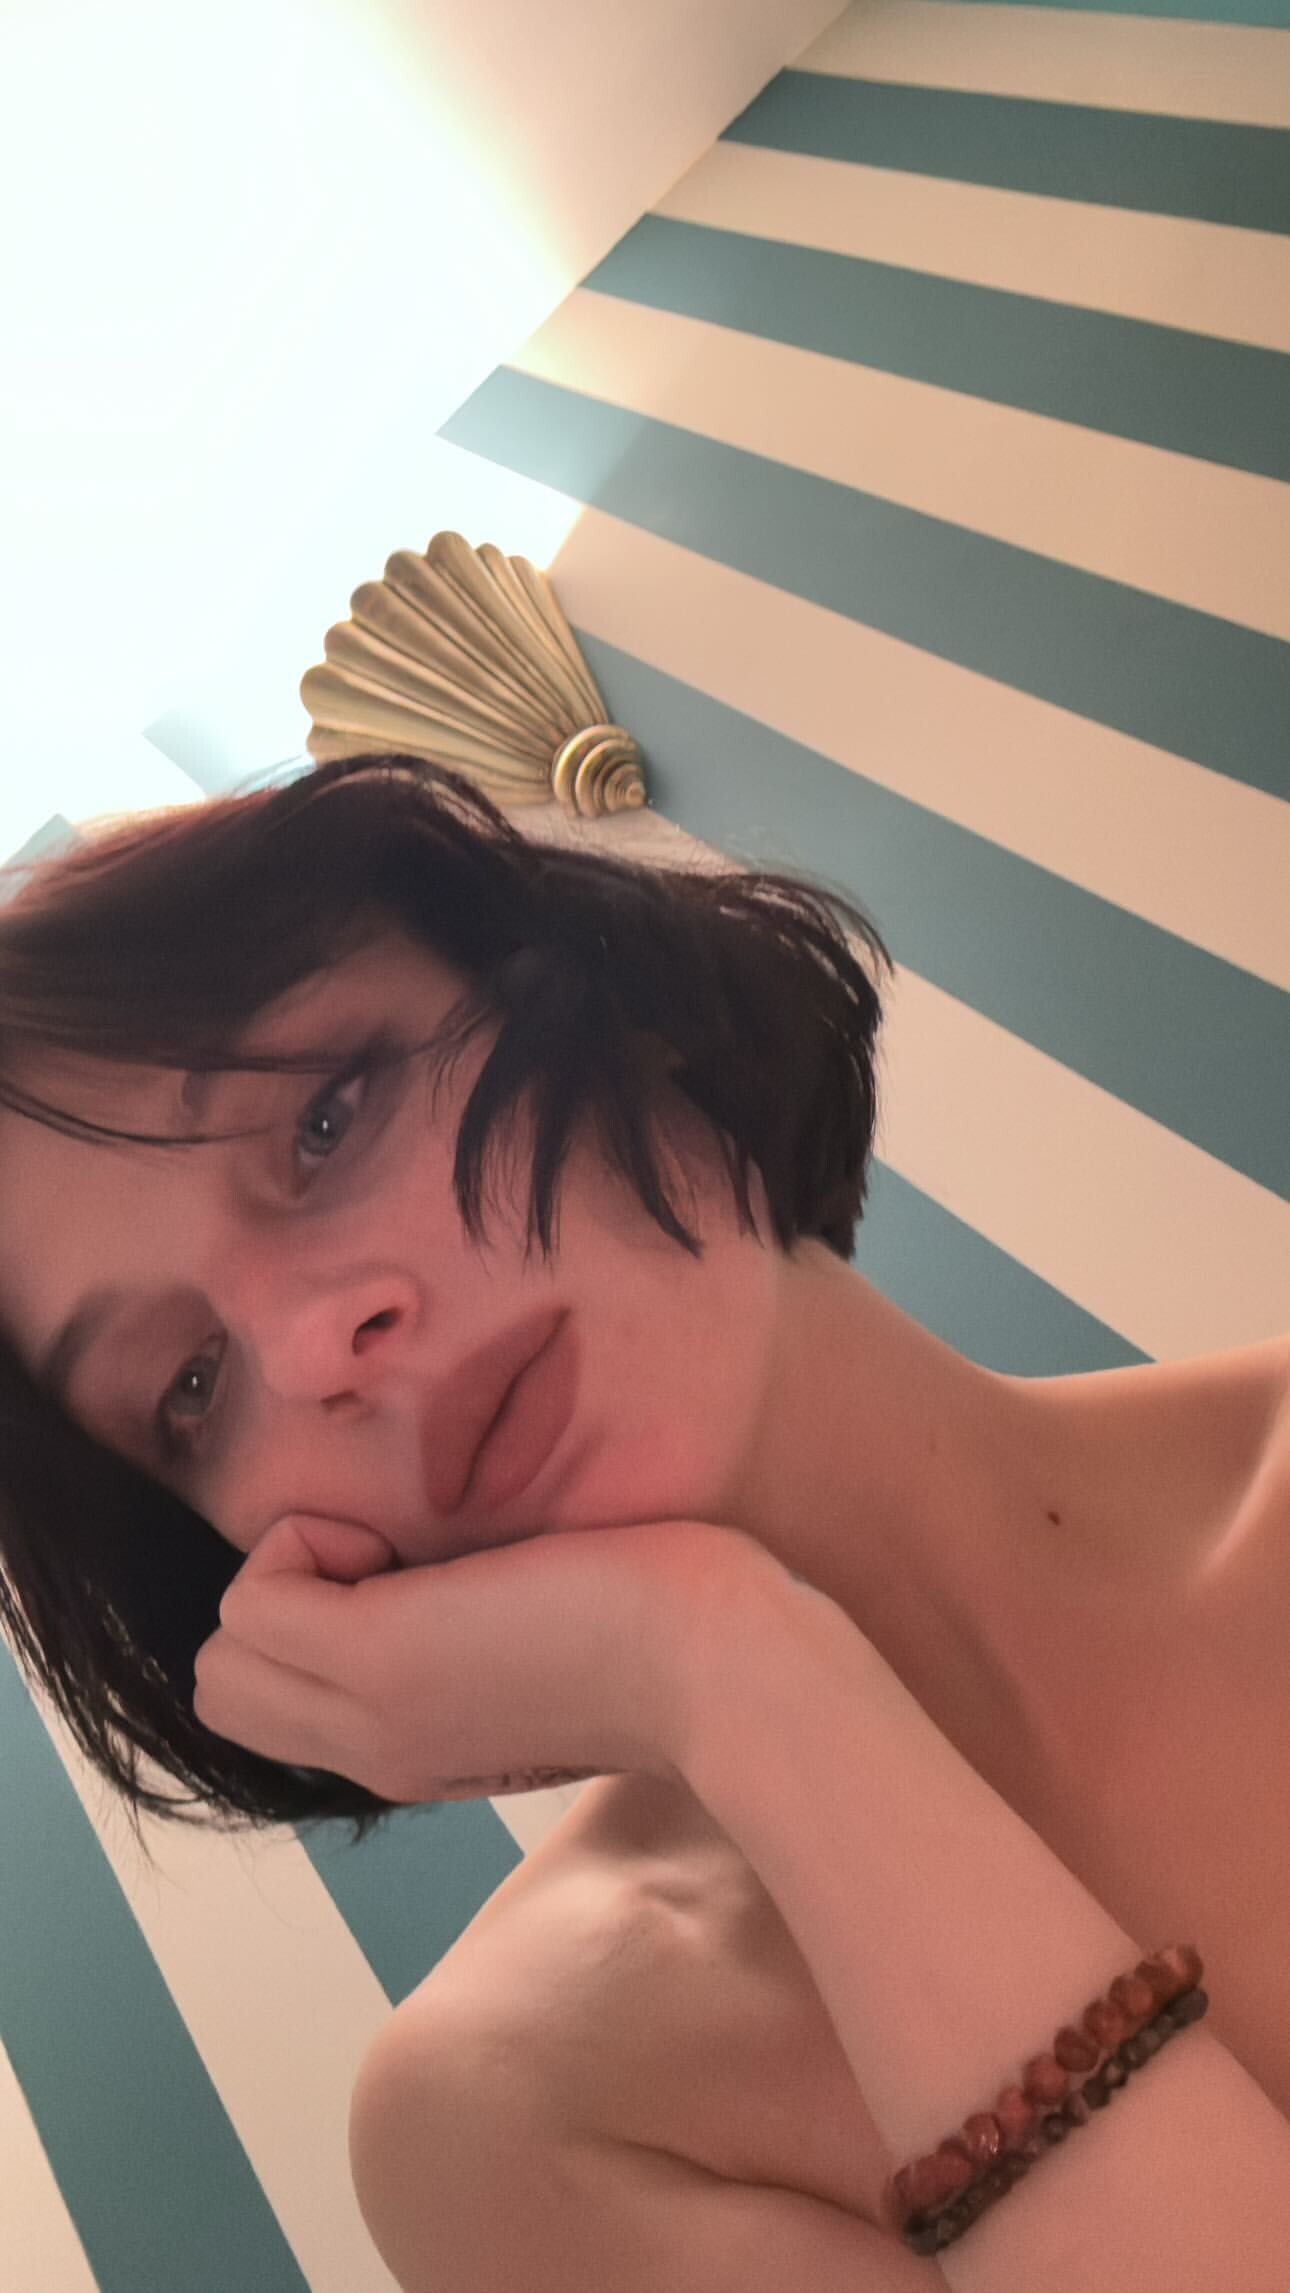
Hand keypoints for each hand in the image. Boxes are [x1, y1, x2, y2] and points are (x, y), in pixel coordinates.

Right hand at [192, 1512, 774, 1804]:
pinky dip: (303, 1543)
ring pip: (222, 1650)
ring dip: (289, 1570)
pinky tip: (404, 1546)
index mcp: (418, 1751)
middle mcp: (377, 1750)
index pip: (282, 1702)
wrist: (733, 1674)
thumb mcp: (555, 1650)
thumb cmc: (682, 1640)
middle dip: (285, 1600)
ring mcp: (369, 1710)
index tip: (418, 1586)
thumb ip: (491, 1641)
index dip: (319, 1621)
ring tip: (399, 1557)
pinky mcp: (378, 1656)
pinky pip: (250, 1593)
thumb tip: (470, 1582)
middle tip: (397, 1568)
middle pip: (229, 1684)